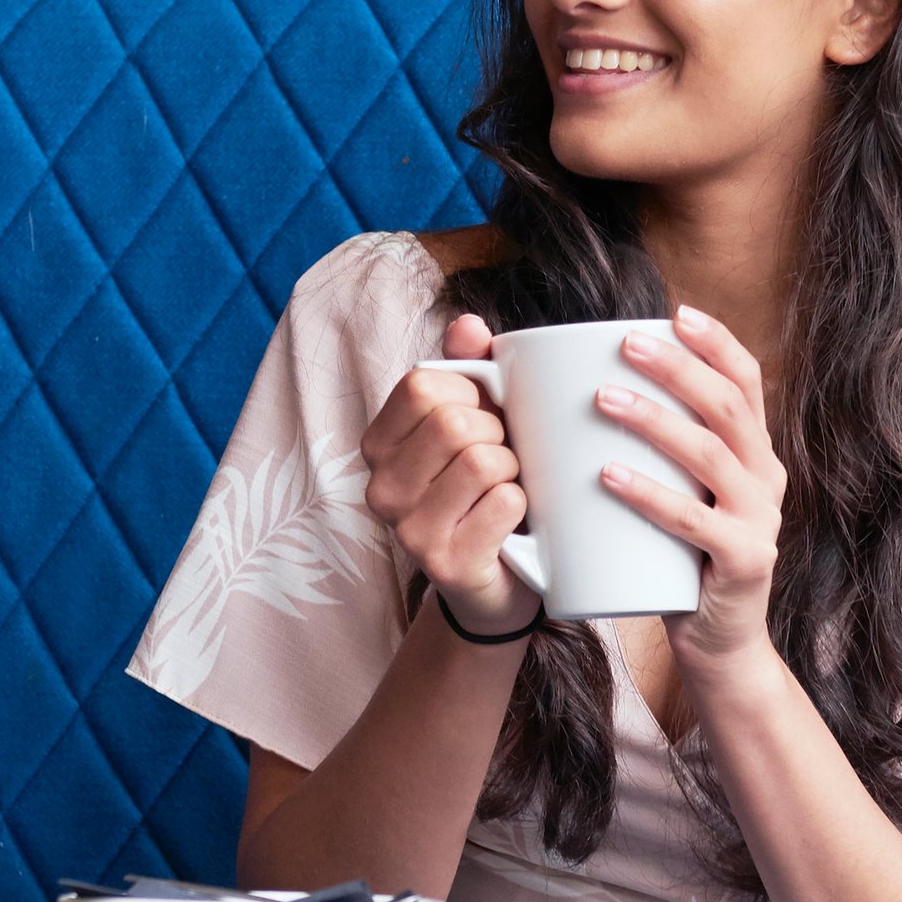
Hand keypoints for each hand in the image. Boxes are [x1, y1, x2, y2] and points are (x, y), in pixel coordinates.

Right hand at [362, 313, 533, 635]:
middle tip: (502, 460)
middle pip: (454, 422)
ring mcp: (408, 531)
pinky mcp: (446, 564)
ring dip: (514, 470)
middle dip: (498, 434)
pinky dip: (523, 505)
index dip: (471, 392)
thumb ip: (468, 368)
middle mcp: (380, 488)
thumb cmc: (485, 488)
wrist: (500, 578)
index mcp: (378, 444)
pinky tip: (512, 524)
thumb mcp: (475, 420)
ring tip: (506, 489)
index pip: (421, 384)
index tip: (484, 416)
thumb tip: (469, 323)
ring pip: (483, 461)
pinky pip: (505, 503)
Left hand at [598, 305, 784, 668]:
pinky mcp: (744, 561)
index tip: (676, 312)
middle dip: (678, 367)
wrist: (718, 646)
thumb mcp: (679, 496)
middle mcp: (766, 478)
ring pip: (712, 454)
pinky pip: (695, 520)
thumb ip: (657, 454)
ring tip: (604, 398)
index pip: (747, 383)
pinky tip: (610, 474)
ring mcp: (760, 520)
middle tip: (624, 344)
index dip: (717, 343)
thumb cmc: (680, 562)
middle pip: (727, 407)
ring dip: (656, 420)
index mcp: (755, 454)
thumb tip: (585, 390)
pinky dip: (650, 494)